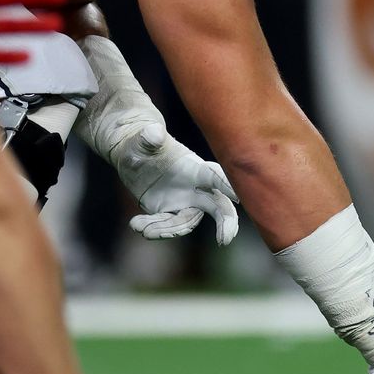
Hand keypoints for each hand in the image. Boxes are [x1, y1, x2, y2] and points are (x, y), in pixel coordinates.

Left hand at [105, 119, 239, 243]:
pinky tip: (135, 224)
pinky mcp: (171, 212)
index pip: (215, 177)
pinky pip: (168, 227)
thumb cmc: (142, 143)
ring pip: (187, 222)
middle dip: (225, 222)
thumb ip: (149, 137)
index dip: (227, 185)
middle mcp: (196, 187)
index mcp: (195, 168)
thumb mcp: (142, 140)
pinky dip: (153, 229)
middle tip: (224, 241)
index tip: (239, 198)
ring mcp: (185, 202)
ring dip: (167, 230)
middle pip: (218, 206)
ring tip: (141, 228)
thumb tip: (153, 132)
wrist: (134, 155)